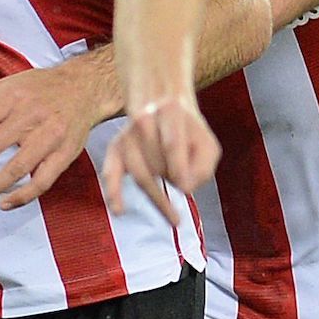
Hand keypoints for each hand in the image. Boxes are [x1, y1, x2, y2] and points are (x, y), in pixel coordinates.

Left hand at [0, 61, 115, 209]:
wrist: (83, 87)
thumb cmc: (36, 89)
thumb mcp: (1, 89)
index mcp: (11, 96)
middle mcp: (31, 115)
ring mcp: (50, 136)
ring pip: (18, 167)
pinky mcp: (65, 154)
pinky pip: (43, 181)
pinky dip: (23, 196)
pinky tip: (3, 203)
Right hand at [101, 96, 219, 223]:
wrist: (163, 108)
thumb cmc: (188, 135)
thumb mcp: (207, 146)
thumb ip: (202, 168)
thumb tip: (183, 188)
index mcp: (170, 111)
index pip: (171, 145)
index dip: (178, 169)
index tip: (185, 188)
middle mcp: (144, 119)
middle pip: (156, 163)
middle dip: (171, 178)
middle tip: (182, 185)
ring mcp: (127, 135)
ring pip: (139, 172)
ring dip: (156, 193)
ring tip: (171, 209)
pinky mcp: (115, 149)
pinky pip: (111, 173)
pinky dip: (113, 192)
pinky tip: (119, 209)